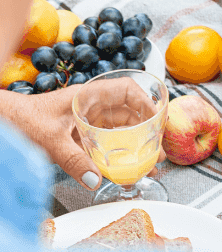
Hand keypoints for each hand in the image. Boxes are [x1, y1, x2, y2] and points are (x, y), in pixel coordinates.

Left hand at [0, 82, 164, 190]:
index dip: (145, 101)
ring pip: (116, 129)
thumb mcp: (52, 142)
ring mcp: (85, 120)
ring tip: (145, 162)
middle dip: (143, 129)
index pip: (126, 90)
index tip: (157, 119)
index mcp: (89, 96)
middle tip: (156, 149)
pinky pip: (102, 142)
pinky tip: (120, 167)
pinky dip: (113, 153)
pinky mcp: (78, 134)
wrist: (3, 123)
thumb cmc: (25, 121)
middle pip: (126, 112)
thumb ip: (75, 161)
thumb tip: (96, 180)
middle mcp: (91, 105)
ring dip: (131, 143)